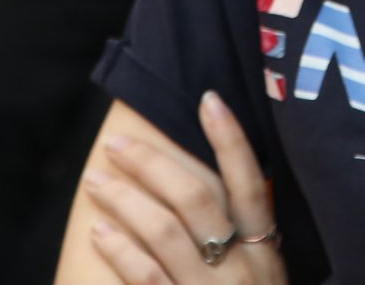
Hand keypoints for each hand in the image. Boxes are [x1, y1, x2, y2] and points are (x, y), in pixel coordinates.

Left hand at [83, 91, 286, 284]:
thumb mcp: (268, 282)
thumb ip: (252, 241)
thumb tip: (240, 183)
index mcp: (268, 255)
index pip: (252, 184)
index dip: (231, 139)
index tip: (207, 98)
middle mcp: (245, 271)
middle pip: (197, 199)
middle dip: (153, 163)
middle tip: (117, 143)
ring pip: (164, 231)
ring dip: (124, 199)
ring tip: (96, 182)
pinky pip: (146, 277)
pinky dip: (120, 249)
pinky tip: (99, 231)